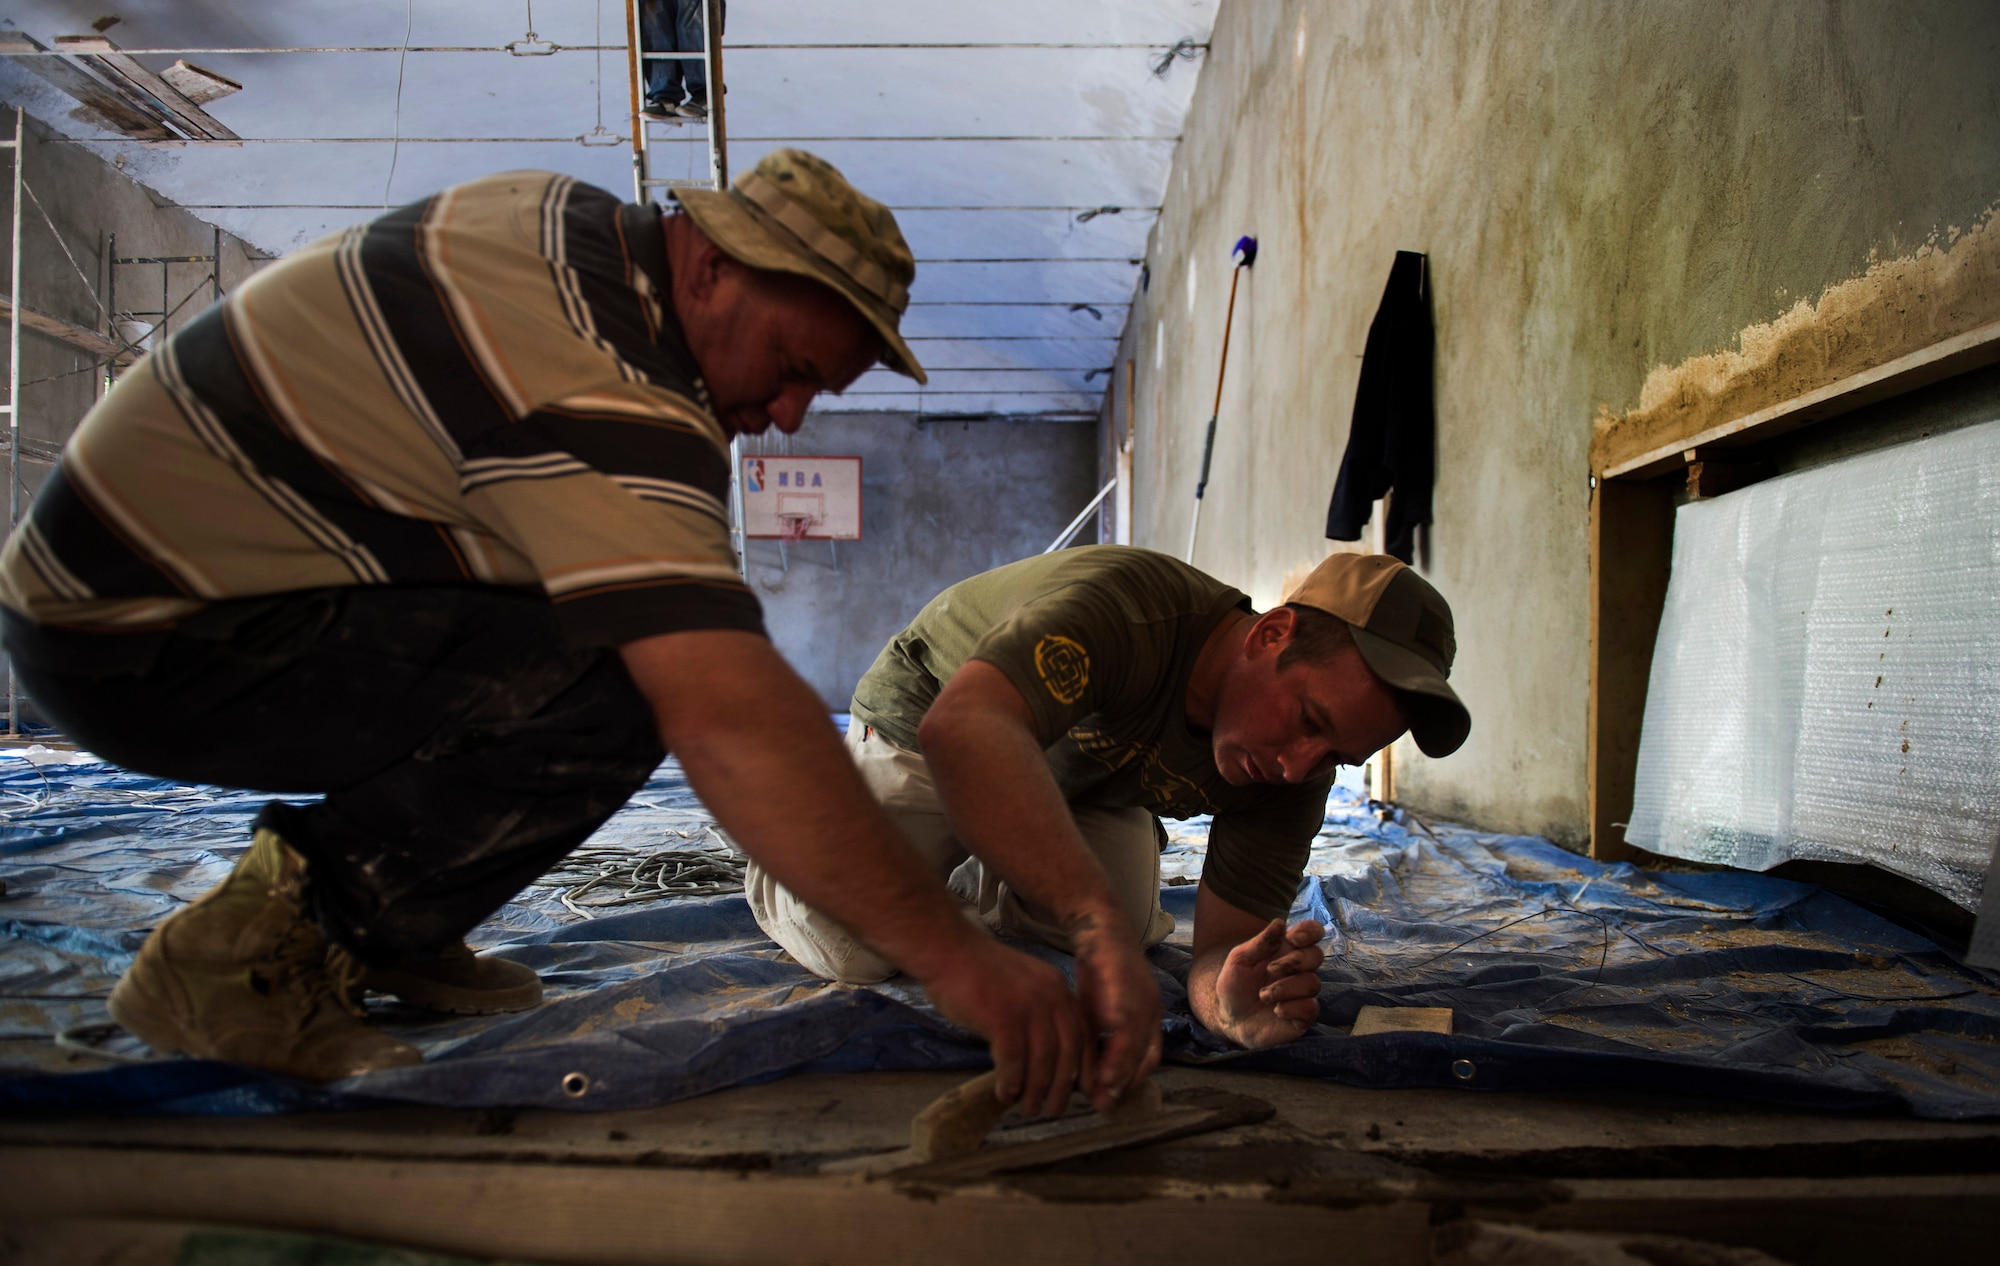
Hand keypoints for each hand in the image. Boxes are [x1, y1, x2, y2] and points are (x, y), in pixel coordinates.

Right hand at [919, 934, 1090, 1118]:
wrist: (947, 951)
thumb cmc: (977, 972)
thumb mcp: (1022, 986)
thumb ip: (1037, 1014)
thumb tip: (1043, 1058)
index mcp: (1058, 989)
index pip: (1082, 1034)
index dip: (1084, 1066)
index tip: (1082, 1091)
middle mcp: (1050, 996)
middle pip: (1067, 1051)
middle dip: (1062, 1086)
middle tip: (1054, 1109)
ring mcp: (1028, 1006)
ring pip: (1042, 1060)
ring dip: (1036, 1089)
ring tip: (1028, 1107)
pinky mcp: (1003, 1017)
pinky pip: (1013, 1060)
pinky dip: (1010, 1082)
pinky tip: (1004, 1094)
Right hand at [1070, 915, 1163, 1111]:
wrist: (1098, 927)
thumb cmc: (1098, 971)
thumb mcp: (1096, 1011)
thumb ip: (1096, 1040)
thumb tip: (1086, 1075)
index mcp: (1148, 1018)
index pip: (1146, 1060)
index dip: (1130, 1082)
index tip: (1111, 1101)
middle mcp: (1152, 1013)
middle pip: (1144, 1059)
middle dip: (1124, 1086)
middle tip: (1104, 1107)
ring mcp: (1144, 1003)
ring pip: (1136, 1049)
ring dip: (1119, 1076)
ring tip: (1100, 1096)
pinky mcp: (1130, 993)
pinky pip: (1125, 1032)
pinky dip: (1114, 1055)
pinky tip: (1098, 1069)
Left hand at [1211, 918, 1324, 1048]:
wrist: (1229, 1019)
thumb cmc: (1235, 985)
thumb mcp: (1240, 960)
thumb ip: (1260, 942)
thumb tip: (1280, 923)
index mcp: (1286, 950)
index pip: (1312, 933)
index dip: (1310, 932)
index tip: (1294, 939)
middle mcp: (1299, 970)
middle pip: (1316, 955)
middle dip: (1295, 961)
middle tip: (1270, 969)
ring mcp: (1303, 993)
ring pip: (1312, 983)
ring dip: (1285, 988)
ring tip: (1263, 995)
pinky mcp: (1303, 1017)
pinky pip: (1311, 1008)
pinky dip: (1292, 1008)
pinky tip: (1277, 1011)